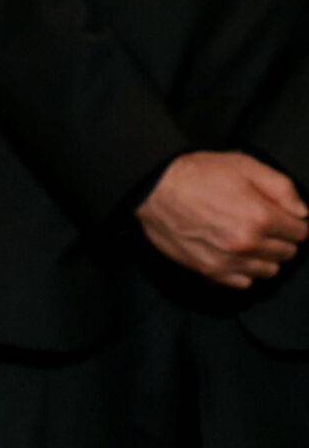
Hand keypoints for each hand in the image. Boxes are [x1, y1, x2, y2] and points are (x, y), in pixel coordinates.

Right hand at [137, 151, 308, 288]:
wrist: (153, 188)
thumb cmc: (195, 174)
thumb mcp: (244, 165)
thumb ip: (281, 187)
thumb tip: (301, 211)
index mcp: (260, 216)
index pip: (300, 232)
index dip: (292, 221)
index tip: (281, 216)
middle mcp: (247, 243)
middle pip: (287, 253)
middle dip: (280, 238)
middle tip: (262, 224)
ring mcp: (228, 260)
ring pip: (269, 270)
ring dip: (264, 256)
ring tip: (248, 239)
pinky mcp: (210, 271)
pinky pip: (244, 282)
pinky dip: (244, 270)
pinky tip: (234, 253)